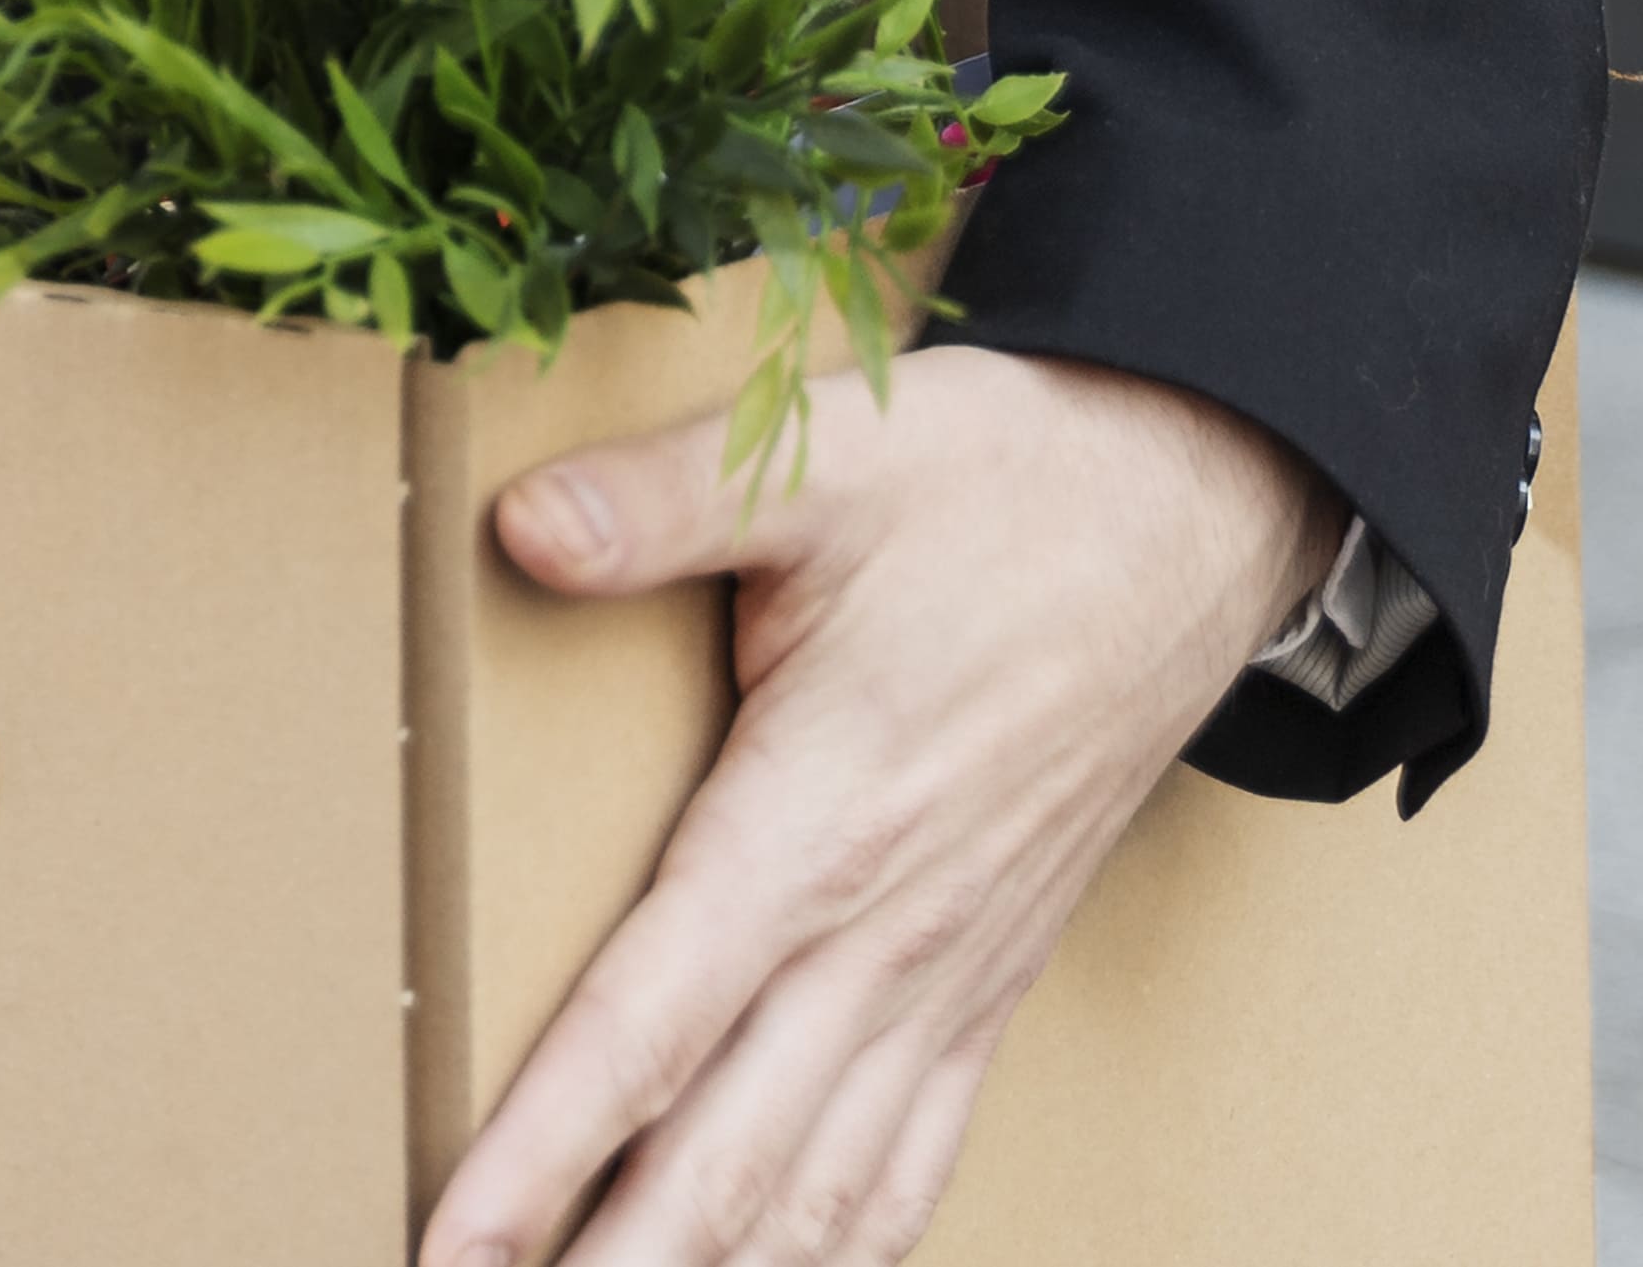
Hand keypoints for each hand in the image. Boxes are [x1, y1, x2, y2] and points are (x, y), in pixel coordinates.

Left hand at [419, 342, 1336, 1266]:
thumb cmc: (1006, 484)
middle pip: (723, 1165)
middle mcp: (881, 936)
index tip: (451, 1246)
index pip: (649, 1029)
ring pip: (818, 1201)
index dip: (539, 1152)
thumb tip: (522, 528)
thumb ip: (665, 500)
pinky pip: (909, 1169)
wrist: (1191, 515)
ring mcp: (943, 979)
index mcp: (819, 820)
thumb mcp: (830, 456)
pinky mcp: (986, 987)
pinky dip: (840, 1256)